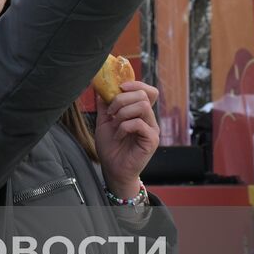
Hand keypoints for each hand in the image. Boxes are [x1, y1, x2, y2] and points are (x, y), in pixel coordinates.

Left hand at [94, 79, 159, 197]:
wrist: (112, 168)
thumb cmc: (110, 147)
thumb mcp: (104, 122)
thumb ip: (105, 105)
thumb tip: (101, 88)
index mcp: (140, 113)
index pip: (148, 91)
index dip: (136, 84)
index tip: (120, 87)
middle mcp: (149, 119)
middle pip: (143, 95)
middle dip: (122, 99)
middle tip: (110, 112)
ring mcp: (152, 129)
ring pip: (142, 106)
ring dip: (123, 112)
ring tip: (114, 124)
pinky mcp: (152, 140)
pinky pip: (139, 123)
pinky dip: (124, 127)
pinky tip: (118, 135)